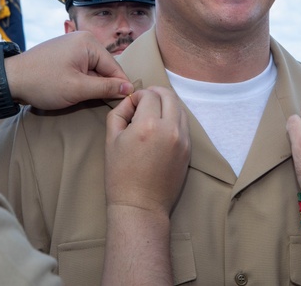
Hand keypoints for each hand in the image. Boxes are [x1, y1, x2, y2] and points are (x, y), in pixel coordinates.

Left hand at [3, 32, 132, 109]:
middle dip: (102, 86)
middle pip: (104, 68)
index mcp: (89, 42)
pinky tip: (73, 92)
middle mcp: (83, 39)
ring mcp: (72, 45)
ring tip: (82, 98)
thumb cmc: (42, 83)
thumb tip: (129, 88)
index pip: (115, 68)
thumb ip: (105, 88)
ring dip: (90, 85)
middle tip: (98, 105)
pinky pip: (81, 68)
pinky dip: (81, 81)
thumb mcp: (77, 89)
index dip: (120, 88)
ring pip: (93, 70)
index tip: (124, 105)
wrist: (9, 80)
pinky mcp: (64, 53)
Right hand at [105, 86, 189, 215]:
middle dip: (155, 94)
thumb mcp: (111, 140)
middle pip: (169, 96)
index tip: (131, 105)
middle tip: (143, 102)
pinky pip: (184, 124)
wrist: (140, 206)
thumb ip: (119, 113)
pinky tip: (161, 127)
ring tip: (152, 114)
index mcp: (148, 125)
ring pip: (179, 108)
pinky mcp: (189, 150)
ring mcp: (183, 140)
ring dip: (166, 105)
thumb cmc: (121, 175)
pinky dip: (174, 119)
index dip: (137, 96)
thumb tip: (131, 101)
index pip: (148, 95)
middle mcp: (170, 129)